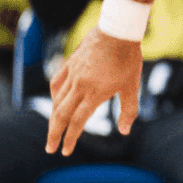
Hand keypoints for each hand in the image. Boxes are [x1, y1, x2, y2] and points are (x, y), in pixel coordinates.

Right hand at [46, 27, 143, 154]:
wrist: (118, 30)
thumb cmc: (128, 59)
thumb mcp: (132, 86)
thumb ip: (128, 110)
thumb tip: (124, 131)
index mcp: (94, 93)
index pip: (77, 121)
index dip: (70, 138)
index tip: (65, 151)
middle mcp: (79, 85)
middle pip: (61, 114)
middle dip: (54, 134)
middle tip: (50, 148)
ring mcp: (72, 73)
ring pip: (57, 99)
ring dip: (53, 116)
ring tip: (53, 128)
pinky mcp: (70, 63)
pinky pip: (56, 82)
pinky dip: (54, 94)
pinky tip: (55, 100)